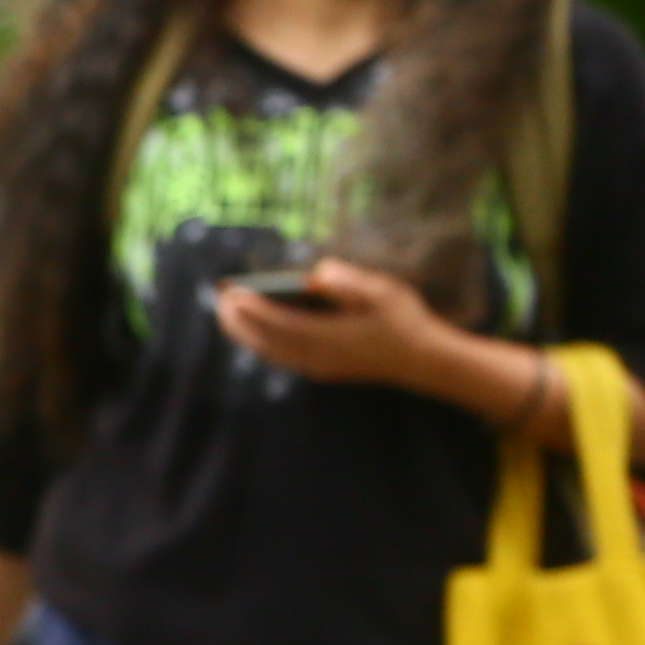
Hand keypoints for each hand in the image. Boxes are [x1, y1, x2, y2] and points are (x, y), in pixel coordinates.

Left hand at [211, 257, 462, 396]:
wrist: (425, 361)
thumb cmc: (405, 320)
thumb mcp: (383, 291)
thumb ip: (348, 280)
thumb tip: (316, 274)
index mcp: (332, 338)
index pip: (280, 324)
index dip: (252, 308)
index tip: (231, 291)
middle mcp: (319, 357)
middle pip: (265, 341)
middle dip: (238, 319)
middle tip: (219, 295)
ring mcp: (319, 367)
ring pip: (270, 352)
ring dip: (245, 332)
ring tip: (226, 310)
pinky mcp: (322, 370)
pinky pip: (281, 357)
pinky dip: (261, 341)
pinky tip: (252, 327)